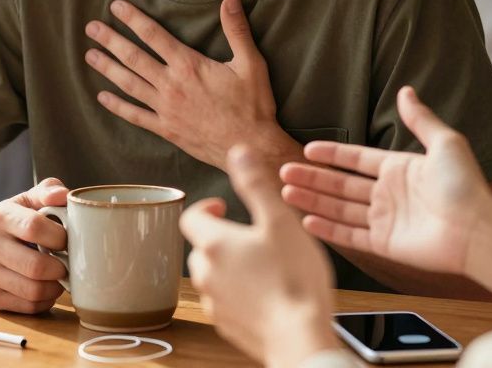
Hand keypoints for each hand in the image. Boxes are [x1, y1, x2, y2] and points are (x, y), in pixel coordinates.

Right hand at [0, 178, 68, 313]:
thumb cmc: (10, 221)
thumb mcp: (25, 200)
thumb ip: (47, 191)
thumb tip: (64, 195)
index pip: (34, 227)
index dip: (59, 236)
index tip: (66, 239)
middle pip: (35, 266)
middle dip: (61, 267)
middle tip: (68, 262)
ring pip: (33, 291)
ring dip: (55, 287)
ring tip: (59, 276)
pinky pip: (28, 306)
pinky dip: (45, 300)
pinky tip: (46, 287)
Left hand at [84, 0, 291, 168]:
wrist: (249, 148)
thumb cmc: (252, 106)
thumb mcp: (251, 64)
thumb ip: (237, 31)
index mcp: (189, 65)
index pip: (153, 35)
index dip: (133, 19)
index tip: (115, 6)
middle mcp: (171, 85)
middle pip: (133, 57)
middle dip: (111, 40)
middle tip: (91, 27)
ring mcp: (165, 108)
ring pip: (129, 84)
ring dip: (108, 68)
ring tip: (89, 55)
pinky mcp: (166, 128)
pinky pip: (135, 115)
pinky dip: (117, 106)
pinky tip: (102, 97)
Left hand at [181, 146, 341, 367]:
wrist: (300, 338)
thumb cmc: (294, 280)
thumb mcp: (279, 221)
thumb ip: (256, 184)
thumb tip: (239, 153)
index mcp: (214, 244)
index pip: (191, 216)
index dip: (208, 206)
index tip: (225, 205)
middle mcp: (206, 274)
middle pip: (202, 247)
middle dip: (222, 237)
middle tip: (251, 236)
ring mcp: (215, 303)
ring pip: (213, 276)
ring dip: (231, 266)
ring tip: (263, 265)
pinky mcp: (228, 326)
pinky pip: (226, 301)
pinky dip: (240, 293)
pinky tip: (267, 293)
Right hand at [279, 86, 491, 276]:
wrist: (476, 229)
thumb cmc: (464, 185)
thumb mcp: (444, 143)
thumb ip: (420, 119)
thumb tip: (405, 90)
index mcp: (399, 168)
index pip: (356, 159)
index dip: (332, 154)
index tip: (307, 149)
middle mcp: (388, 194)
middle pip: (341, 183)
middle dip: (312, 177)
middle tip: (284, 170)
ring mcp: (385, 219)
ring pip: (339, 208)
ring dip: (313, 200)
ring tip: (286, 191)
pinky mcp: (385, 244)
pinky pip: (350, 235)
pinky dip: (328, 228)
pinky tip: (306, 219)